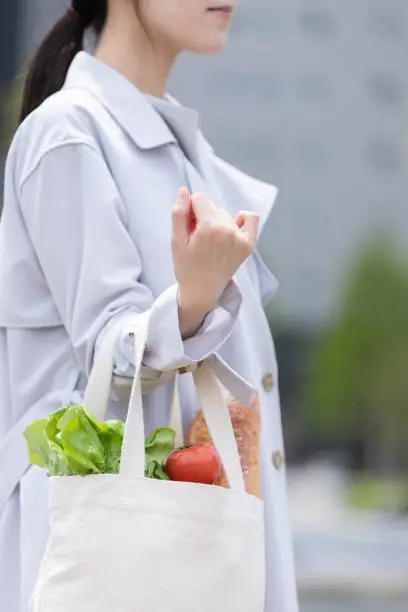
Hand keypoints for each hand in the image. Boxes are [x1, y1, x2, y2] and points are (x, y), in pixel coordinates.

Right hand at [171, 188, 258, 336]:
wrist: (202, 291)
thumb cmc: (186, 267)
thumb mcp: (176, 241)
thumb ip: (178, 214)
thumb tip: (184, 191)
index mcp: (210, 227)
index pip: (199, 199)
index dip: (190, 211)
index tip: (187, 228)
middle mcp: (228, 230)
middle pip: (212, 207)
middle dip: (203, 217)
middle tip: (198, 238)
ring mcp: (241, 237)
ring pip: (225, 215)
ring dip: (217, 222)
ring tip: (210, 243)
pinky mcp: (249, 244)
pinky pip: (250, 219)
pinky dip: (242, 219)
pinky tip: (232, 229)